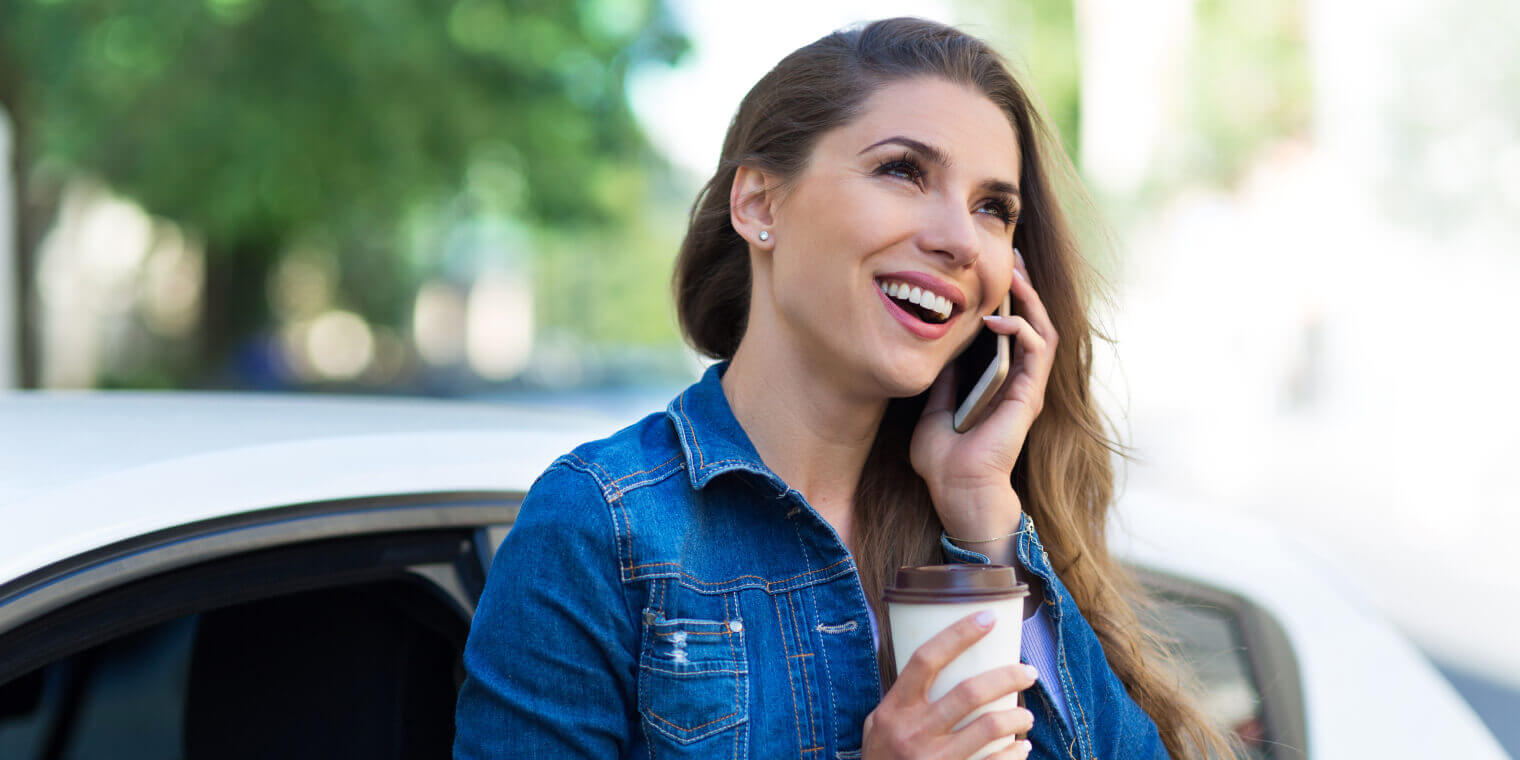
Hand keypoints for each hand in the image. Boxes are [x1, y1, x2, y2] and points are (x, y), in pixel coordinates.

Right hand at [863, 611, 1036, 758]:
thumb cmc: (882, 758)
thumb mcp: (878, 725)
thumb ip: (902, 698)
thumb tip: (938, 660)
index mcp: (895, 709)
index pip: (926, 660)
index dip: (959, 635)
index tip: (987, 618)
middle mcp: (914, 733)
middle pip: (969, 692)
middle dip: (1007, 677)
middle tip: (1028, 672)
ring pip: (989, 728)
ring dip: (1017, 717)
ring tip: (1025, 716)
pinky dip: (1014, 754)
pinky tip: (1020, 747)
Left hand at [910, 248, 1057, 537]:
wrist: (956, 491)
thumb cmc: (942, 461)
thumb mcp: (930, 410)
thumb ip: (941, 381)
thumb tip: (938, 349)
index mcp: (995, 382)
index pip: (1006, 330)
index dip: (1004, 299)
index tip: (989, 270)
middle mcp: (1016, 381)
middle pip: (1030, 321)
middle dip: (1023, 287)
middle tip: (1012, 256)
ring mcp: (1026, 387)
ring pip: (1040, 329)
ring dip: (1029, 300)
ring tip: (1014, 274)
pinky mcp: (1029, 395)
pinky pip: (1036, 350)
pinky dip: (1021, 328)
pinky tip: (997, 317)